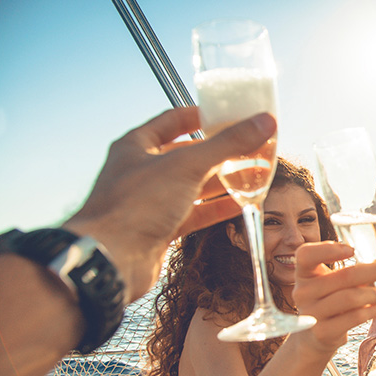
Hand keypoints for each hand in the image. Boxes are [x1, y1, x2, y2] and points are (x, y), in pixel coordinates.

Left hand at [62, 107, 275, 301]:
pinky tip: (240, 204)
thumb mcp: (187, 166)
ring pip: (193, 186)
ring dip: (222, 181)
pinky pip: (194, 213)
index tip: (227, 116)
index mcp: (137, 146)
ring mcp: (151, 201)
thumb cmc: (135, 206)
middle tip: (248, 147)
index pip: (172, 121)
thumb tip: (263, 123)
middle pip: (188, 155)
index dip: (201, 117)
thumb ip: (228, 144)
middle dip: (220, 152)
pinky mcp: (160, 228)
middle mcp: (142, 172)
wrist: (112, 258)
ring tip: (252, 174)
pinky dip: (217, 208)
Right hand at [292, 242, 375, 353]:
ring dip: (374, 293)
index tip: (352, 249)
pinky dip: (370, 310)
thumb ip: (365, 264)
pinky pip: (353, 317)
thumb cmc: (332, 300)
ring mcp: (311, 313)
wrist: (316, 336)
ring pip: (350, 297)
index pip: (306, 254)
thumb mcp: (342, 280)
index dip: (327, 249)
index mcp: (305, 272)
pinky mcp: (322, 332)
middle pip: (343, 275)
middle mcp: (303, 292)